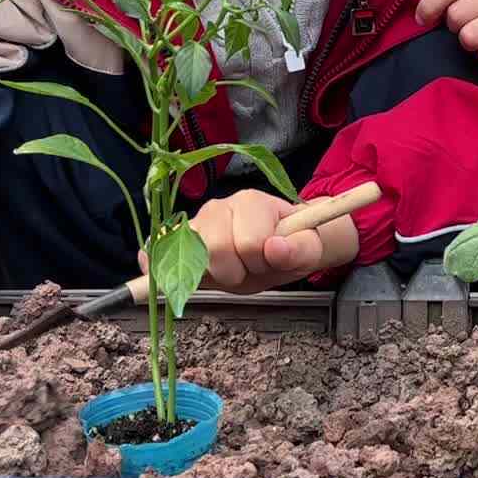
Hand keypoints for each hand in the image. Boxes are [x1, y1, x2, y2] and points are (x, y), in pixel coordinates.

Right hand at [188, 189, 358, 294]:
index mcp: (252, 202)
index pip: (250, 243)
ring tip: (233, 267)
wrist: (273, 249)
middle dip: (237, 271)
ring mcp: (197, 222)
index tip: (269, 258)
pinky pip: (171, 257)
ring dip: (216, 274)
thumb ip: (298, 250)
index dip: (262, 261)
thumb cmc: (288, 245)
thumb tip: (276, 248)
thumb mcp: (306, 250)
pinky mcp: (180, 239)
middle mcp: (220, 206)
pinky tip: (201, 269)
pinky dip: (184, 270)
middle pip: (217, 250)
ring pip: (195, 258)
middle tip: (249, 266)